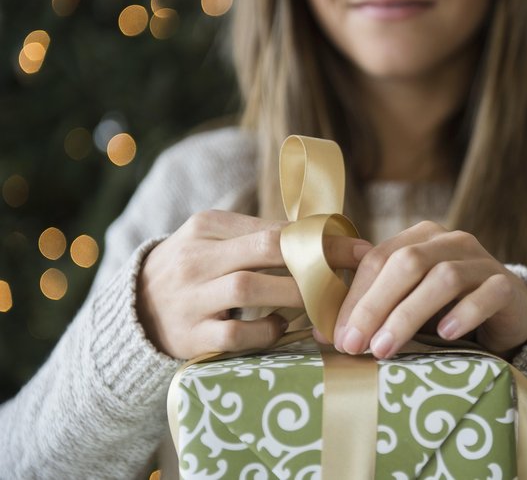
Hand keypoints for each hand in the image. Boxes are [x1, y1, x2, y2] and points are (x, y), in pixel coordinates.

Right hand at [137, 210, 367, 358]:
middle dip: (317, 259)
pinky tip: (281, 326)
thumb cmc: (192, 269)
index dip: (321, 238)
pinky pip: (236, 332)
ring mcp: (191, 297)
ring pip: (251, 288)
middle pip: (267, 249)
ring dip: (295, 295)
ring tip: (321, 301)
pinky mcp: (190, 336)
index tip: (358, 248)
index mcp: (207, 226)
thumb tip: (321, 233)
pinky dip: (265, 330)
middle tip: (352, 273)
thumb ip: (258, 234)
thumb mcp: (214, 239)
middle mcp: (196, 257)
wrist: (134, 310)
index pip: (275, 228)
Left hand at [331, 221, 526, 358]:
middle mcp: (450, 240)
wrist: (507, 311)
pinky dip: (465, 313)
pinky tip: (445, 335)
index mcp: (419, 238)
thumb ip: (372, 306)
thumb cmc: (447, 307)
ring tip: (385, 349)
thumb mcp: (407, 300)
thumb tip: (322, 333)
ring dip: (409, 314)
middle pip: (407, 263)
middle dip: (375, 305)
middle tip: (354, 345)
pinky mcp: (507, 285)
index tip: (336, 336)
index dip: (354, 296)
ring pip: (443, 277)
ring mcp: (481, 260)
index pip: (378, 258)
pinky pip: (487, 293)